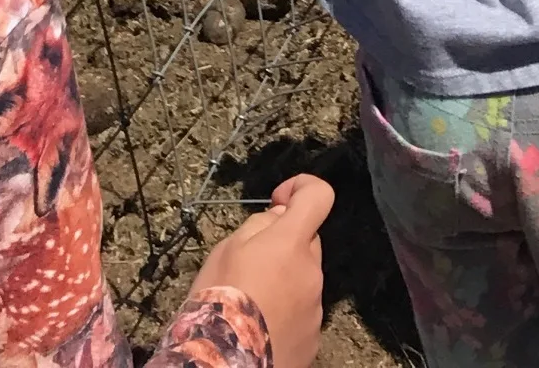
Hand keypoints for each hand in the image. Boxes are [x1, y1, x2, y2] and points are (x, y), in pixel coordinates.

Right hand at [194, 175, 333, 367]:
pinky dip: (286, 314)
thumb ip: (257, 226)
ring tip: (251, 305)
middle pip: (307, 243)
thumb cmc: (218, 304)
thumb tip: (280, 216)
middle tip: (251, 266)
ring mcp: (315, 309)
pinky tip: (261, 328)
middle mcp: (312, 273)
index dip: (301, 188)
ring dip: (285, 283)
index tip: (279, 200)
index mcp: (291, 243)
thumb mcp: (224, 251)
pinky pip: (303, 314)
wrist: (224, 365)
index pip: (319, 196)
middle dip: (286, 245)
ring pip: (304, 280)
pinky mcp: (313, 339)